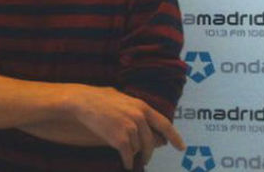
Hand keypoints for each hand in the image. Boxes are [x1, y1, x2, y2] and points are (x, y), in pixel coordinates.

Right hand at [68, 85, 184, 169]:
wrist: (82, 102)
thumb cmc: (98, 98)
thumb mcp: (121, 98)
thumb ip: (135, 108)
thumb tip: (144, 118)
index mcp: (142, 106)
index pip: (164, 124)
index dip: (175, 137)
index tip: (181, 147)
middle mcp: (139, 117)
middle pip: (151, 142)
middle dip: (148, 153)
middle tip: (145, 159)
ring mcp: (130, 128)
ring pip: (138, 149)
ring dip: (132, 153)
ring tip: (125, 153)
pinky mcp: (120, 139)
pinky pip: (128, 155)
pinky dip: (127, 162)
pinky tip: (125, 165)